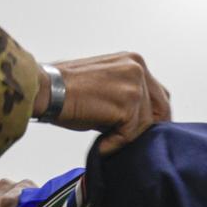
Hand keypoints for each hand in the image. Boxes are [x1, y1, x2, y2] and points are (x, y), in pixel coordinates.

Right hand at [33, 52, 170, 153]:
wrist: (46, 90)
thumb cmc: (65, 89)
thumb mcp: (105, 84)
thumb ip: (125, 95)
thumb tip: (138, 121)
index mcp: (133, 61)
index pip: (159, 94)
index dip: (154, 116)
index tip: (146, 131)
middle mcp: (137, 69)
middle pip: (160, 108)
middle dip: (148, 129)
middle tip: (132, 142)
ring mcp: (135, 86)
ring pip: (144, 125)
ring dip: (124, 138)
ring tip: (103, 139)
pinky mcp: (128, 104)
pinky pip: (129, 135)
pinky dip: (114, 145)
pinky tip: (101, 144)